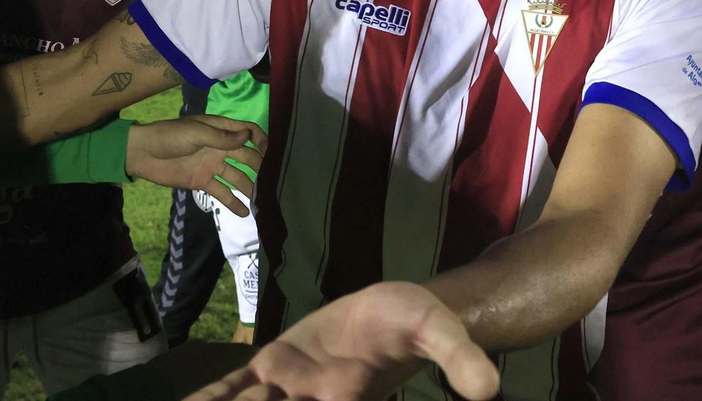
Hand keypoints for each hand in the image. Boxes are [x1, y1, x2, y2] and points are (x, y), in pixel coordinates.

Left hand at [126, 115, 264, 216]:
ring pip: (237, 177)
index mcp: (220, 129)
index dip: (261, 140)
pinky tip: (245, 212)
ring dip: (250, 188)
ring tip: (263, 202)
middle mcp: (220, 147)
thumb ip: (221, 138)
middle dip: (261, 168)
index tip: (273, 154)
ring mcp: (212, 165)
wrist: (142, 154)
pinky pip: (222, 192)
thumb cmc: (169, 137)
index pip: (248, 132)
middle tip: (273, 182)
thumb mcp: (195, 133)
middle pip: (247, 156)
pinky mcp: (203, 182)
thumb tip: (249, 137)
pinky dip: (233, 202)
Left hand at [183, 281, 498, 400]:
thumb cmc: (414, 320)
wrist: (392, 309)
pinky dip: (211, 397)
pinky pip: (233, 386)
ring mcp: (287, 387)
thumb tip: (489, 387)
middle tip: (264, 398)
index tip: (325, 394)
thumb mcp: (439, 330)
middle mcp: (314, 400)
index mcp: (347, 399)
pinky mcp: (269, 367)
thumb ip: (459, 356)